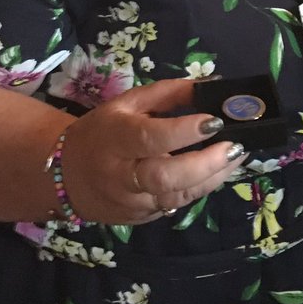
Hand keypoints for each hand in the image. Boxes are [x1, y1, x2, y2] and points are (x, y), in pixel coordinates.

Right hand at [59, 77, 244, 224]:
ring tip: (237, 157)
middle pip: (163, 177)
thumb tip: (212, 85)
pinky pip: (174, 206)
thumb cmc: (103, 131)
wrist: (65, 176)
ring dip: (211, 178)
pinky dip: (200, 189)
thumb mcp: (127, 103)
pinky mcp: (140, 218)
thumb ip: (168, 93)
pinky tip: (219, 172)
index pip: (149, 137)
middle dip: (204, 163)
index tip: (214, 120)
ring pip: (174, 197)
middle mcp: (120, 174)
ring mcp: (130, 201)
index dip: (182, 131)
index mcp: (114, 137)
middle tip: (235, 146)